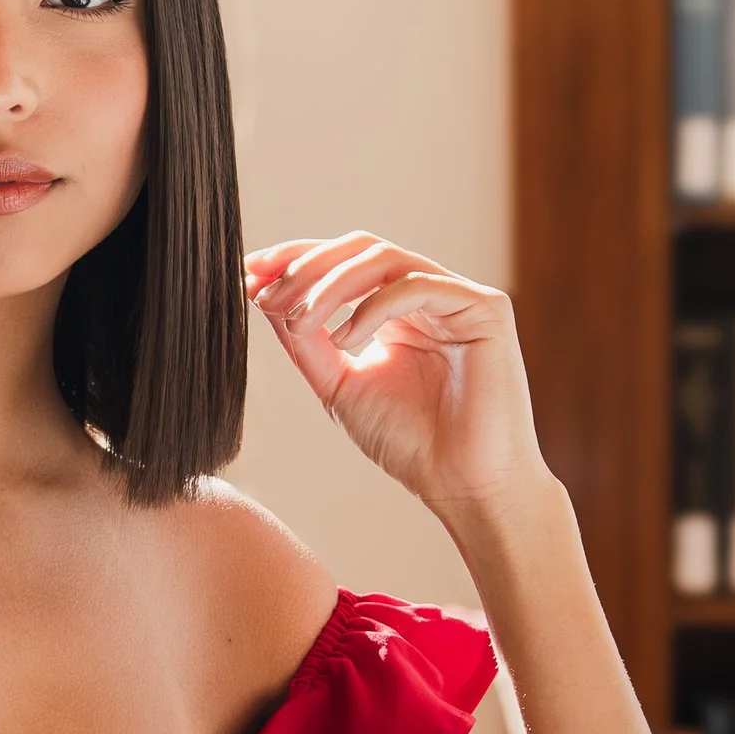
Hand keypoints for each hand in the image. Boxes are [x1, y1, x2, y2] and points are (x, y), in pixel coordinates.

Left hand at [245, 233, 549, 528]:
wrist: (462, 485)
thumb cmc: (410, 443)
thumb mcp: (339, 384)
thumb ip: (306, 341)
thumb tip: (263, 295)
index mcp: (397, 310)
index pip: (344, 262)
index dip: (295, 260)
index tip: (248, 274)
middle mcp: (428, 295)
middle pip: (361, 248)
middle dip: (307, 265)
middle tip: (265, 292)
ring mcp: (458, 297)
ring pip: (384, 259)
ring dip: (331, 284)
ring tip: (301, 321)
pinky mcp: (486, 308)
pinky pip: (417, 286)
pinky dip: (372, 307)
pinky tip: (345, 340)